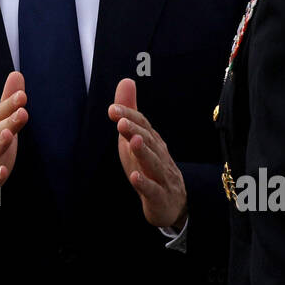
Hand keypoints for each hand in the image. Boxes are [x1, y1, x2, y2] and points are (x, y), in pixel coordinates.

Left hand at [110, 78, 186, 228]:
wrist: (171, 204)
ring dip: (143, 152)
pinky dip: (145, 183)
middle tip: (121, 122)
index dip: (129, 116)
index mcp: (153, 142)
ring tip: (132, 142)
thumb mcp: (136, 139)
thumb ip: (130, 112)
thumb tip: (126, 80)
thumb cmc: (150, 167)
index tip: (113, 109)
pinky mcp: (160, 197)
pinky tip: (135, 177)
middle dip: (136, 130)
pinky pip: (153, 190)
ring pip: (154, 163)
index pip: (143, 125)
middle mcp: (160, 156)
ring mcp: (162, 177)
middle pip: (149, 141)